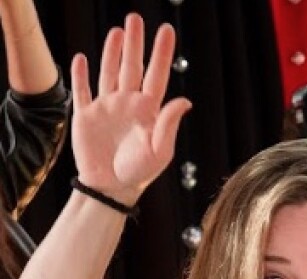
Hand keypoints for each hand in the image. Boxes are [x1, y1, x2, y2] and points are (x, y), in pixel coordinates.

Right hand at [71, 13, 190, 204]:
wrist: (111, 189)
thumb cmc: (139, 173)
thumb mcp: (160, 151)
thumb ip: (169, 124)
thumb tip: (185, 101)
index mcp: (148, 111)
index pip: (156, 75)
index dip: (161, 53)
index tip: (167, 30)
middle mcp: (127, 104)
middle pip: (132, 66)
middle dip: (135, 43)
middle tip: (136, 18)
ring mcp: (106, 108)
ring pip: (108, 73)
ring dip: (111, 52)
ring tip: (117, 31)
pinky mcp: (86, 116)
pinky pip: (82, 91)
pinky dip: (80, 75)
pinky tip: (82, 58)